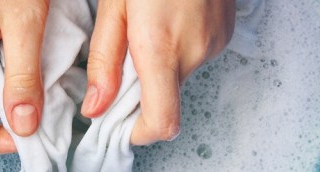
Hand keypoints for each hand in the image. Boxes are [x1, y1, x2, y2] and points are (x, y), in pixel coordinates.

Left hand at [81, 0, 234, 144]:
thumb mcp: (113, 6)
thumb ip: (105, 60)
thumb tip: (96, 106)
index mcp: (160, 47)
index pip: (161, 121)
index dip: (139, 134)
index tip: (120, 125)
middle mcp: (194, 52)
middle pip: (165, 100)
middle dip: (140, 91)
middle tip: (125, 59)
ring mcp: (213, 44)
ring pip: (178, 78)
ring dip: (158, 69)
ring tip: (146, 31)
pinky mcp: (223, 35)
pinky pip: (193, 58)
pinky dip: (175, 54)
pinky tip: (167, 24)